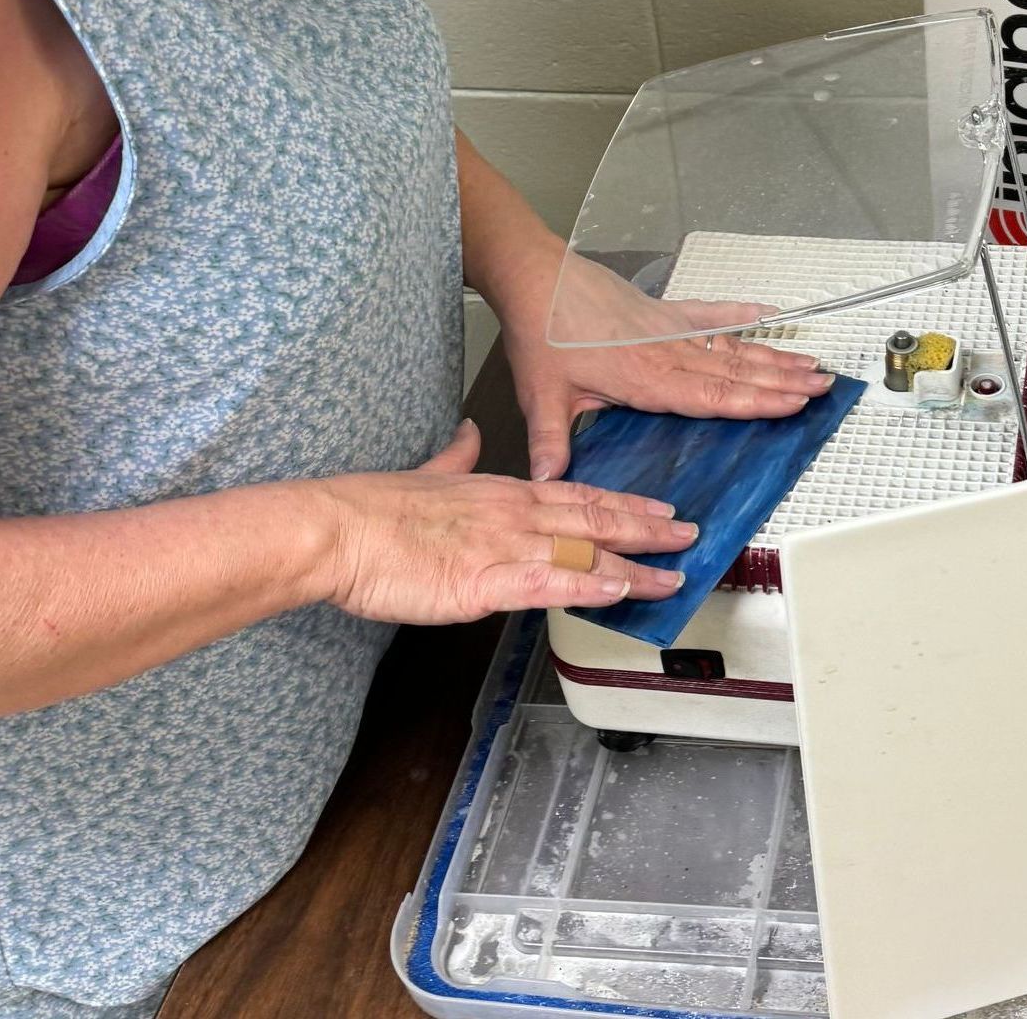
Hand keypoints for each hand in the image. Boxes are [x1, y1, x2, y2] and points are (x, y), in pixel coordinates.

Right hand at [317, 418, 700, 622]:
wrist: (336, 527)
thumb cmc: (373, 509)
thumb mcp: (427, 472)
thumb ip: (454, 457)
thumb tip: (467, 435)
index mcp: (501, 491)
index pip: (578, 494)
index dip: (623, 503)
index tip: (658, 510)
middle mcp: (512, 513)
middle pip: (594, 519)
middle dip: (647, 529)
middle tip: (690, 536)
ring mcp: (501, 545)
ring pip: (583, 552)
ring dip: (634, 564)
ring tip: (673, 574)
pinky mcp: (481, 580)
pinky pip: (546, 583)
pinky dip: (587, 586)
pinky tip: (617, 591)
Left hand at [503, 254, 833, 482]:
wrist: (536, 277)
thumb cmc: (541, 333)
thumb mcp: (542, 394)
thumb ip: (551, 441)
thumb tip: (547, 484)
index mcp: (645, 378)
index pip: (711, 396)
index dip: (755, 402)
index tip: (793, 404)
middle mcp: (666, 352)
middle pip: (735, 371)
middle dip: (782, 381)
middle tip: (823, 386)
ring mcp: (668, 328)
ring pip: (731, 346)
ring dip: (772, 356)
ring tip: (810, 363)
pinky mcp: (661, 310)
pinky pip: (710, 313)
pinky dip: (740, 313)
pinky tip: (769, 315)